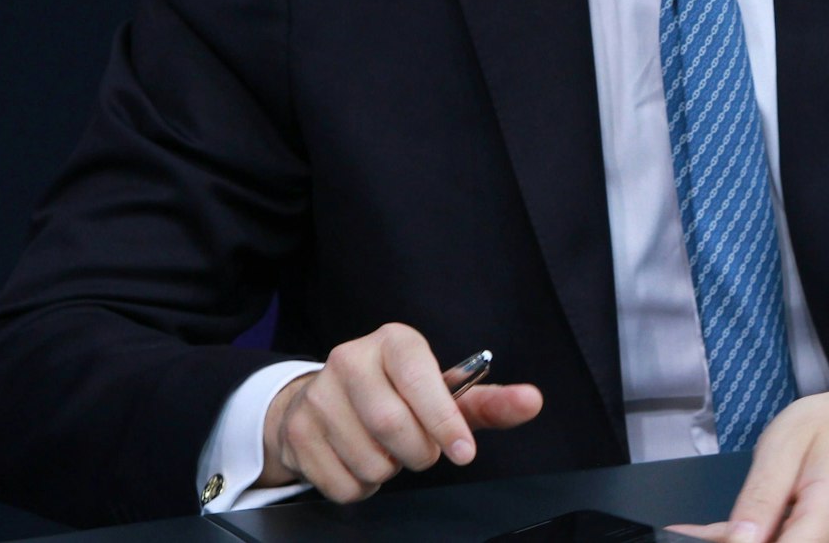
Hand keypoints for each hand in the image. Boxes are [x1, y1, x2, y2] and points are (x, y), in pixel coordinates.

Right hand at [259, 322, 541, 502]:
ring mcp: (317, 395)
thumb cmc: (399, 396)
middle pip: (393, 426)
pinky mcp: (296, 432)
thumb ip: (489, 401)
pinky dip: (361, 487)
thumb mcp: (444, 393)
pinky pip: (342, 484)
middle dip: (418, 453)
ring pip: (368, 460)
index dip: (444, 420)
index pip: (420, 378)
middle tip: (420, 450)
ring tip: (387, 451)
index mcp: (394, 342)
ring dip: (389, 471)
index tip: (463, 452)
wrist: (325, 401)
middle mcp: (350, 359)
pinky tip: (360, 462)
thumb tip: (532, 402)